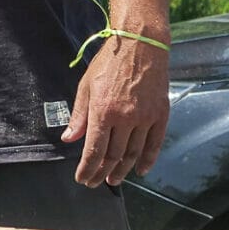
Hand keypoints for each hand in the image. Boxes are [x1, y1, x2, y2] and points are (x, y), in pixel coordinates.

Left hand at [63, 34, 170, 186]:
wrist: (139, 47)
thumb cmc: (108, 64)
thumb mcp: (86, 86)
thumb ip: (79, 116)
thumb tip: (68, 139)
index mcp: (102, 111)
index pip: (94, 150)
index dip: (87, 168)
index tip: (82, 179)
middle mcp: (125, 118)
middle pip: (113, 155)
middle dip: (102, 172)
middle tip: (95, 183)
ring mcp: (145, 118)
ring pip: (133, 153)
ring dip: (122, 170)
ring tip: (114, 180)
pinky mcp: (160, 115)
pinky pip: (155, 144)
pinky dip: (148, 160)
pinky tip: (140, 170)